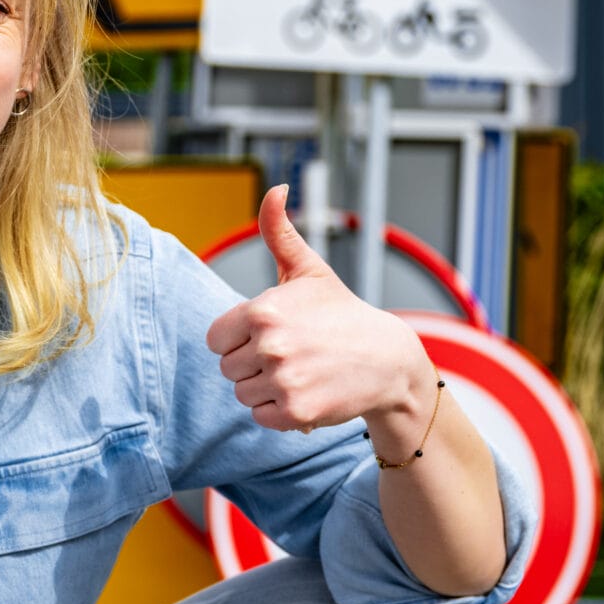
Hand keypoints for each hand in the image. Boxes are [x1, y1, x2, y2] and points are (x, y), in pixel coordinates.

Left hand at [205, 185, 430, 434]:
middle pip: (228, 367)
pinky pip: (260, 415)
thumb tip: (275, 188)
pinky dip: (278, 410)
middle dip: (252, 363)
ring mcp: (282, 380)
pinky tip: (304, 391)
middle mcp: (269, 346)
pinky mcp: (295, 412)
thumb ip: (279, 231)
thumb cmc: (340, 312)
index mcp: (261, 310)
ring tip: (298, 371)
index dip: (238, 338)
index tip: (269, 333)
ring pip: (242, 393)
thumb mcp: (308, 269)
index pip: (216, 338)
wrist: (387, 360)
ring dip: (265, 388)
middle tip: (291, 353)